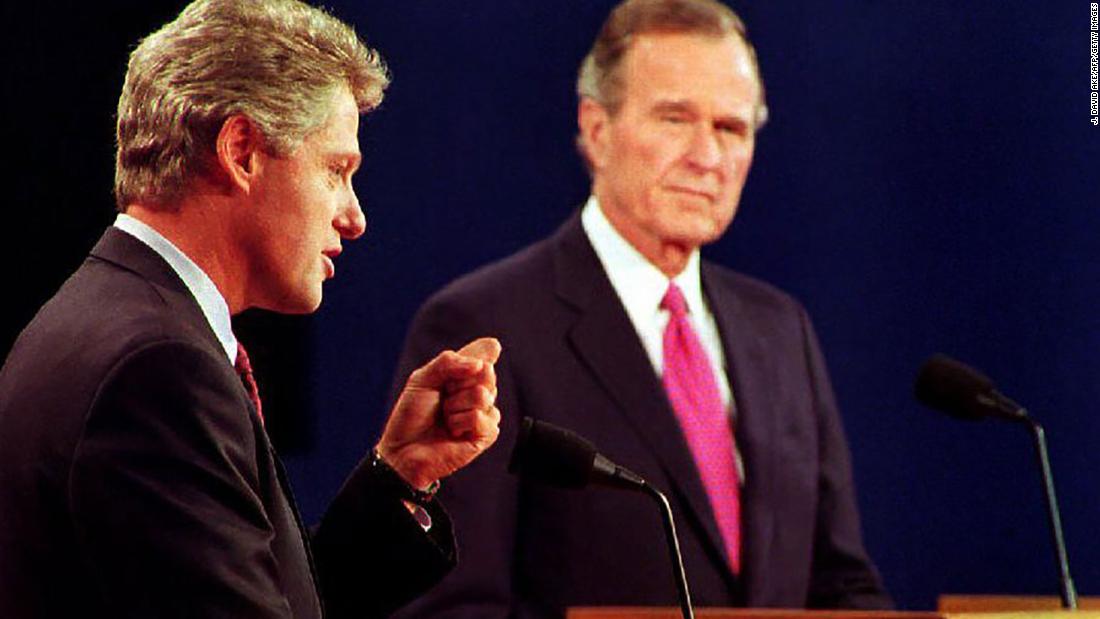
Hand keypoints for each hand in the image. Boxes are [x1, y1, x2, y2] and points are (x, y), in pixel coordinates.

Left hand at [376, 337, 501, 489]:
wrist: (403, 449)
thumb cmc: (412, 415)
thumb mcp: (423, 378)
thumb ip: (448, 362)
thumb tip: (480, 364)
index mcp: (467, 375)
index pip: (484, 353)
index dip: (466, 360)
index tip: (446, 375)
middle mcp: (480, 391)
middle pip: (486, 372)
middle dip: (456, 384)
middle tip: (443, 399)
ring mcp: (486, 412)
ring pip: (482, 395)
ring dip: (455, 407)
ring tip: (446, 418)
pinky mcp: (487, 434)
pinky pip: (480, 418)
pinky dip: (460, 423)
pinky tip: (453, 432)